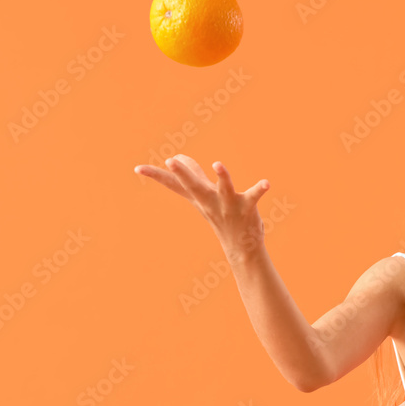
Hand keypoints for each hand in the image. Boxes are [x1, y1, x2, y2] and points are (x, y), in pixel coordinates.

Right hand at [134, 154, 270, 260]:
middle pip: (194, 186)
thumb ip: (192, 175)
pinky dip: (259, 189)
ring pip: (223, 189)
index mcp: (199, 197)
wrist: (241, 248)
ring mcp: (228, 205)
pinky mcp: (247, 208)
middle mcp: (210, 201)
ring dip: (222, 177)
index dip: (156, 176)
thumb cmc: (221, 217)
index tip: (137, 168)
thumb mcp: (203, 196)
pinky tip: (266, 183)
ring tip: (218, 164)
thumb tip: (177, 157)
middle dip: (182, 173)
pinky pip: (254, 196)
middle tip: (170, 160)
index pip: (174, 185)